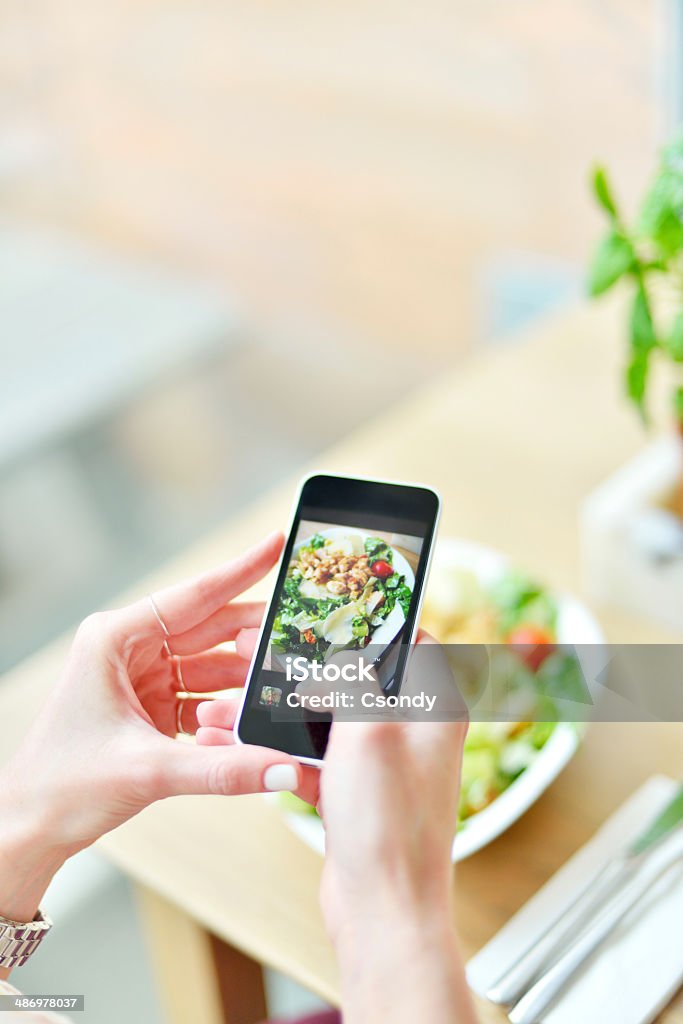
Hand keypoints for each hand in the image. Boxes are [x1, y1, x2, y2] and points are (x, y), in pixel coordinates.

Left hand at [0, 532, 316, 953]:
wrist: (30, 827)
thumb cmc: (62, 786)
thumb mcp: (147, 771)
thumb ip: (222, 770)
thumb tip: (284, 768)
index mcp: (115, 639)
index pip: (193, 596)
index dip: (241, 571)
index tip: (278, 545)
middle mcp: (129, 649)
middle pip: (209, 627)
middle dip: (257, 632)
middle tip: (305, 629)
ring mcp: (141, 677)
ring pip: (210, 663)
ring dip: (247, 675)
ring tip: (290, 677)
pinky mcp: (150, 707)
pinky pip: (203, 694)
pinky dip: (230, 706)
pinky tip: (258, 713)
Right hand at [198, 632, 475, 1022]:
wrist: (384, 913)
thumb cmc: (390, 824)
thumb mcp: (369, 731)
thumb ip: (355, 679)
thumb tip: (342, 650)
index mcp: (433, 706)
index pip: (409, 642)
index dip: (368, 623)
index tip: (322, 610)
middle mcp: (412, 730)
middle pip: (354, 678)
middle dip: (301, 667)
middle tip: (252, 652)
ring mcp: (381, 764)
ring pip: (325, 719)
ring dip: (276, 712)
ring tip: (224, 707)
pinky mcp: (355, 793)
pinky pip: (312, 759)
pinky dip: (276, 753)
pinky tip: (232, 747)